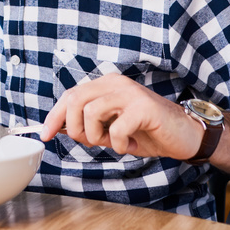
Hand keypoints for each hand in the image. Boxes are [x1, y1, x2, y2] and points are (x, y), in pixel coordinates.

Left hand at [40, 72, 204, 160]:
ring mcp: (130, 93)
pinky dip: (119, 144)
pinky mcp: (144, 108)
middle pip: (75, 100)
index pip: (70, 95)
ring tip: (114, 142)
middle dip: (75, 128)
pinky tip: (130, 145)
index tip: (45, 135)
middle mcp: (116, 84)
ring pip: (91, 112)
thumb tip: (59, 129)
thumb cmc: (147, 131)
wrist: (184, 135)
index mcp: (106, 85)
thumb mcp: (112, 127)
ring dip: (97, 136)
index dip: (54, 116)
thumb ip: (89, 124)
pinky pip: (116, 128)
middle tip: (92, 142)